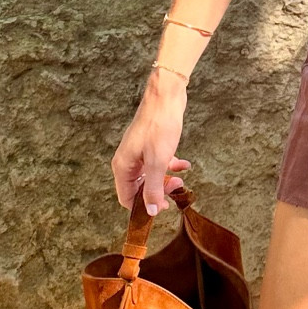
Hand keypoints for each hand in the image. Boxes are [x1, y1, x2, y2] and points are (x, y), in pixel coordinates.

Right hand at [112, 68, 191, 216]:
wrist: (166, 97)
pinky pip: (159, 163)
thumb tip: (151, 211)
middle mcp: (128, 161)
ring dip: (166, 181)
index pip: (127, 198)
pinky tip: (184, 165)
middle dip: (158, 193)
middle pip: (139, 188)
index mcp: (123, 166)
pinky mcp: (150, 145)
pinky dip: (171, 167)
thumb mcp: (158, 162)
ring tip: (181, 179)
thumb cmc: (159, 126)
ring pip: (150, 177)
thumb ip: (153, 188)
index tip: (161, 209)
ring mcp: (139, 153)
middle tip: (176, 191)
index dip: (143, 207)